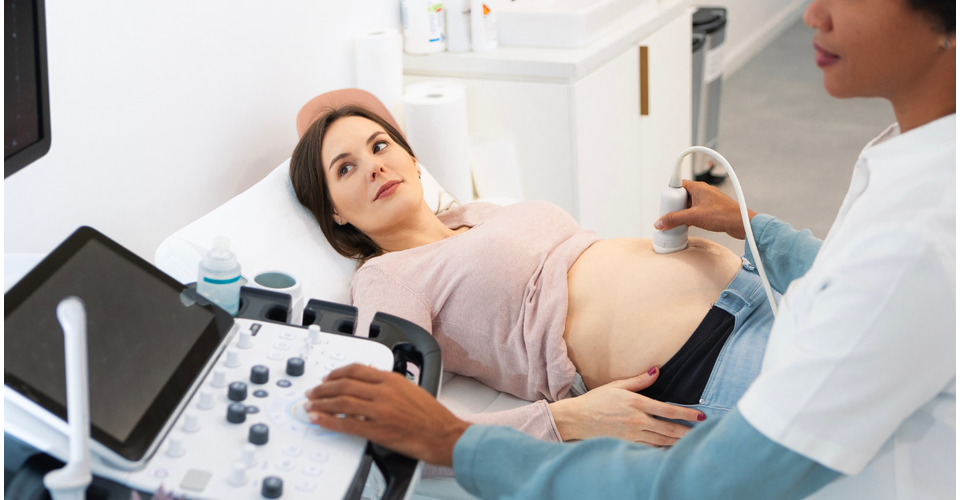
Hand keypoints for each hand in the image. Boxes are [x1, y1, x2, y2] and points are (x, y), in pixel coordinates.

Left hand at [304, 364, 469, 466]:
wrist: (443, 434)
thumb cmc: (431, 415)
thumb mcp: (410, 389)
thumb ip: (388, 384)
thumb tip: (368, 381)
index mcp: (391, 379)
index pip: (356, 370)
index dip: (336, 373)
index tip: (327, 378)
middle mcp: (384, 392)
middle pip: (345, 383)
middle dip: (324, 387)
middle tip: (313, 392)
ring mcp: (380, 411)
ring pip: (342, 401)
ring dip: (322, 403)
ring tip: (311, 405)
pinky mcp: (378, 430)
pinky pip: (347, 423)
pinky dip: (329, 420)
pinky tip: (319, 419)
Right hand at [549, 367, 705, 446]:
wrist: (578, 418)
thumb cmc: (597, 400)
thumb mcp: (617, 385)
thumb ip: (639, 380)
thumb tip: (656, 371)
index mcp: (636, 404)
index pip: (667, 410)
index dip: (686, 414)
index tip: (700, 416)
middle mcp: (636, 421)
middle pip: (668, 429)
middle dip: (687, 431)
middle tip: (703, 432)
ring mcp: (632, 435)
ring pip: (661, 441)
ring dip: (678, 442)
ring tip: (692, 442)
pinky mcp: (627, 444)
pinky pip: (650, 448)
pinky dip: (663, 449)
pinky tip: (671, 449)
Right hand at [654, 180, 757, 239]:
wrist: (741, 224)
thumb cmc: (723, 215)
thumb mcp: (693, 217)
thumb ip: (675, 219)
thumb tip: (660, 222)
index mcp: (698, 187)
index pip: (678, 185)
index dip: (671, 194)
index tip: (666, 204)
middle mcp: (703, 191)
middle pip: (682, 196)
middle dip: (676, 206)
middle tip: (671, 215)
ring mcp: (708, 200)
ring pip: (690, 204)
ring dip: (684, 212)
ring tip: (680, 222)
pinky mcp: (712, 209)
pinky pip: (697, 210)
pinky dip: (691, 216)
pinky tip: (690, 225)